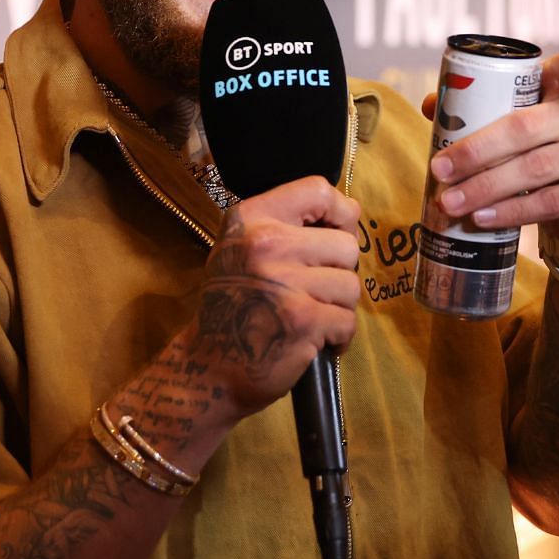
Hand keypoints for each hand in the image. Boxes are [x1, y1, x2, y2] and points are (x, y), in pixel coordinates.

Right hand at [190, 175, 362, 416]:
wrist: (208, 368)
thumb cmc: (234, 306)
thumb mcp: (244, 249)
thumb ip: (289, 225)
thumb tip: (350, 211)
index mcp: (250, 219)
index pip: (318, 190)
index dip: (341, 212)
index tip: (336, 233)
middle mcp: (265, 244)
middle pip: (346, 245)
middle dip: (338, 273)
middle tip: (312, 292)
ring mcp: (284, 283)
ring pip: (351, 285)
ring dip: (338, 307)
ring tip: (309, 316)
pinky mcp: (303, 320)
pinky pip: (348, 320)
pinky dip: (338, 336)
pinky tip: (312, 339)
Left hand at [425, 40, 558, 244]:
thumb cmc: (548, 149)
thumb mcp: (526, 123)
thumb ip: (484, 108)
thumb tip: (435, 104)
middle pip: (528, 128)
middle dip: (477, 152)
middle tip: (441, 170)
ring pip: (537, 169)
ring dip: (486, 188)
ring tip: (451, 202)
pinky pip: (552, 202)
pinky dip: (512, 212)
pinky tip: (484, 217)